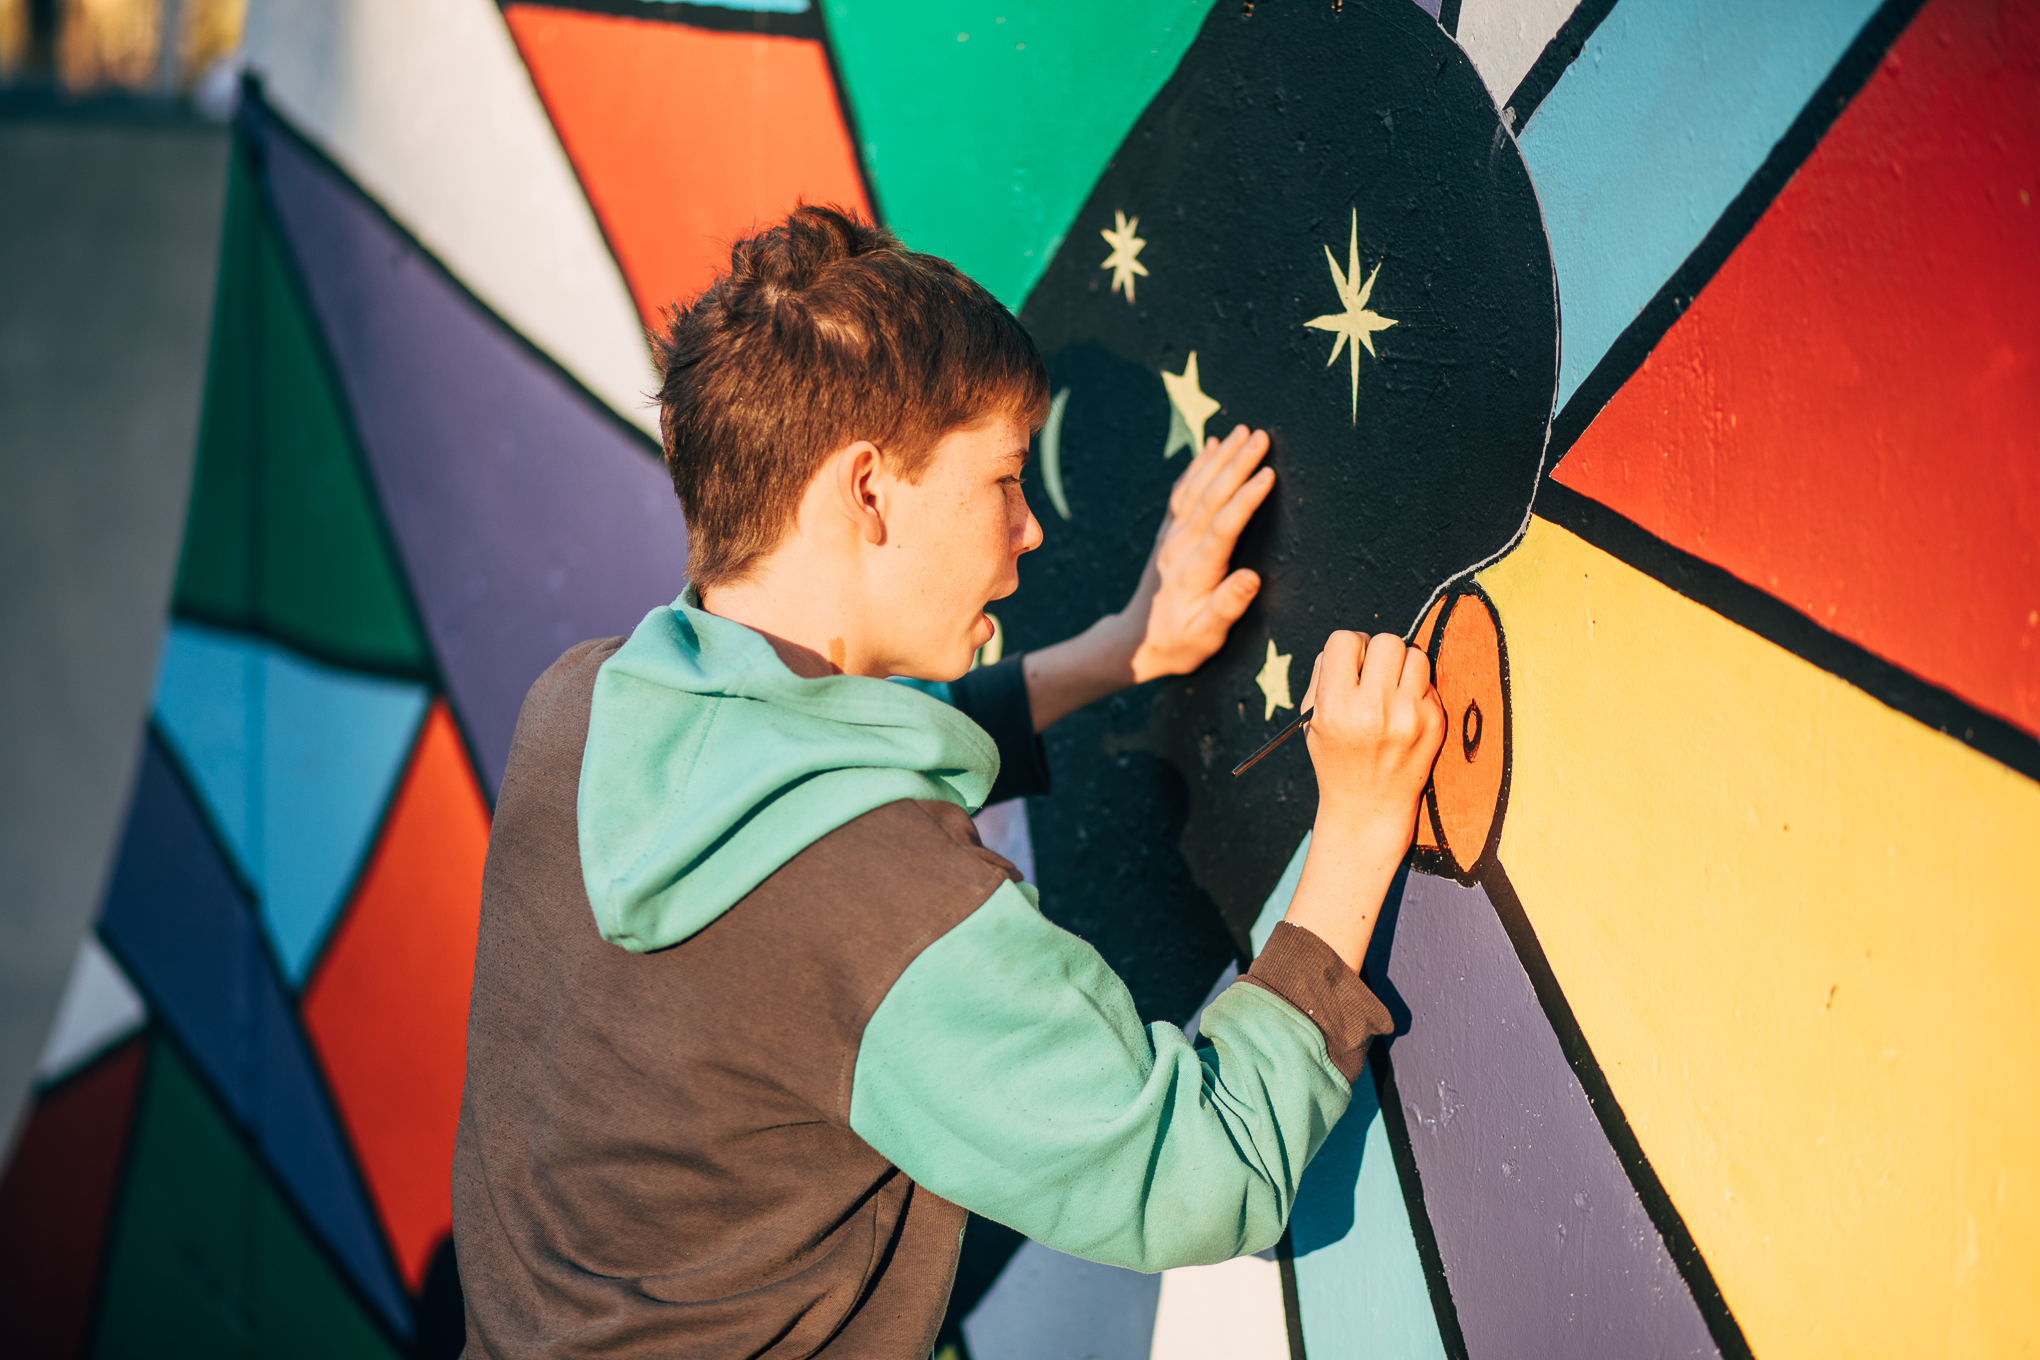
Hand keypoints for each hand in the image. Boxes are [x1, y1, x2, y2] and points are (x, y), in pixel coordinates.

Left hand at [1020, 426, 1274, 729]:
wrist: (1136, 642)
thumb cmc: (1178, 644)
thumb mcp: (1205, 638)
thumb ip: (1226, 607)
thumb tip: (1250, 578)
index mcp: (1195, 570)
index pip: (1223, 526)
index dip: (1246, 499)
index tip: (1268, 474)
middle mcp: (1179, 546)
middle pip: (1210, 497)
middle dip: (1237, 464)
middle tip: (1261, 436)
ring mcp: (1171, 535)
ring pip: (1196, 487)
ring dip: (1219, 458)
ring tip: (1242, 431)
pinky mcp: (1167, 531)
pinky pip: (1183, 491)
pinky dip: (1197, 466)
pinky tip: (1211, 447)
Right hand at [1301, 631, 1446, 844]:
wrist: (1368, 807)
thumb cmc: (1336, 758)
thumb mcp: (1312, 719)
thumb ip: (1324, 675)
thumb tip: (1353, 643)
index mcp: (1335, 706)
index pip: (1345, 640)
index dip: (1349, 648)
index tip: (1351, 664)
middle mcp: (1373, 709)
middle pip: (1386, 641)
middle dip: (1378, 652)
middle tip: (1374, 674)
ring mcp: (1408, 717)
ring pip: (1415, 655)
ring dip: (1402, 665)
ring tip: (1391, 688)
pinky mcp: (1434, 723)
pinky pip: (1430, 681)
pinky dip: (1417, 689)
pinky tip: (1403, 711)